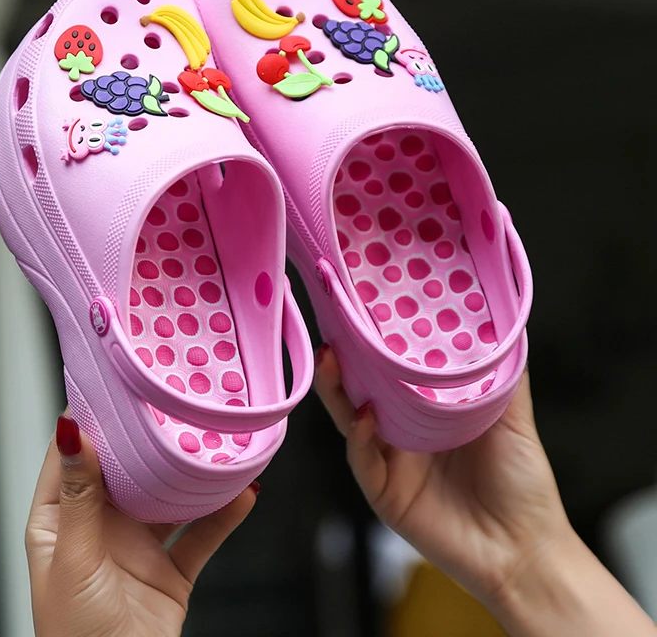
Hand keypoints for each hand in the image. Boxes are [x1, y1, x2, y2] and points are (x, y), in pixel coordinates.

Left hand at [26, 415, 257, 636]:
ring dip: (190, 474)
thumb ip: (80, 495)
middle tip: (170, 400)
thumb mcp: (73, 558)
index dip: (87, 417)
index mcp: (60, 520)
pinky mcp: (171, 570)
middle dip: (147, 438)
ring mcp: (137, 546)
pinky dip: (223, 515)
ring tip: (214, 441)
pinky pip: (201, 534)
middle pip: (125, 469)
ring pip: (168, 497)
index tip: (110, 381)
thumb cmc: (73, 635)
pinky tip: (241, 493)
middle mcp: (100, 526)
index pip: (71, 455)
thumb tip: (70, 432)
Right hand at [314, 346, 570, 607]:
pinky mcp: (385, 493)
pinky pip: (363, 460)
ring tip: (331, 360)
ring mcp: (390, 463)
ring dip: (336, 390)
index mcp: (425, 413)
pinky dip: (359, 436)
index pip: (389, 370)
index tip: (361, 309)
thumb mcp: (513, 418)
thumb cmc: (522, 484)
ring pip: (349, 419)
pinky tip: (363, 415)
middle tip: (333, 331)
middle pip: (359, 390)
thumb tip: (505, 323)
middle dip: (342, 361)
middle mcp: (401, 433)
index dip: (372, 342)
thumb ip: (504, 374)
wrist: (527, 549)